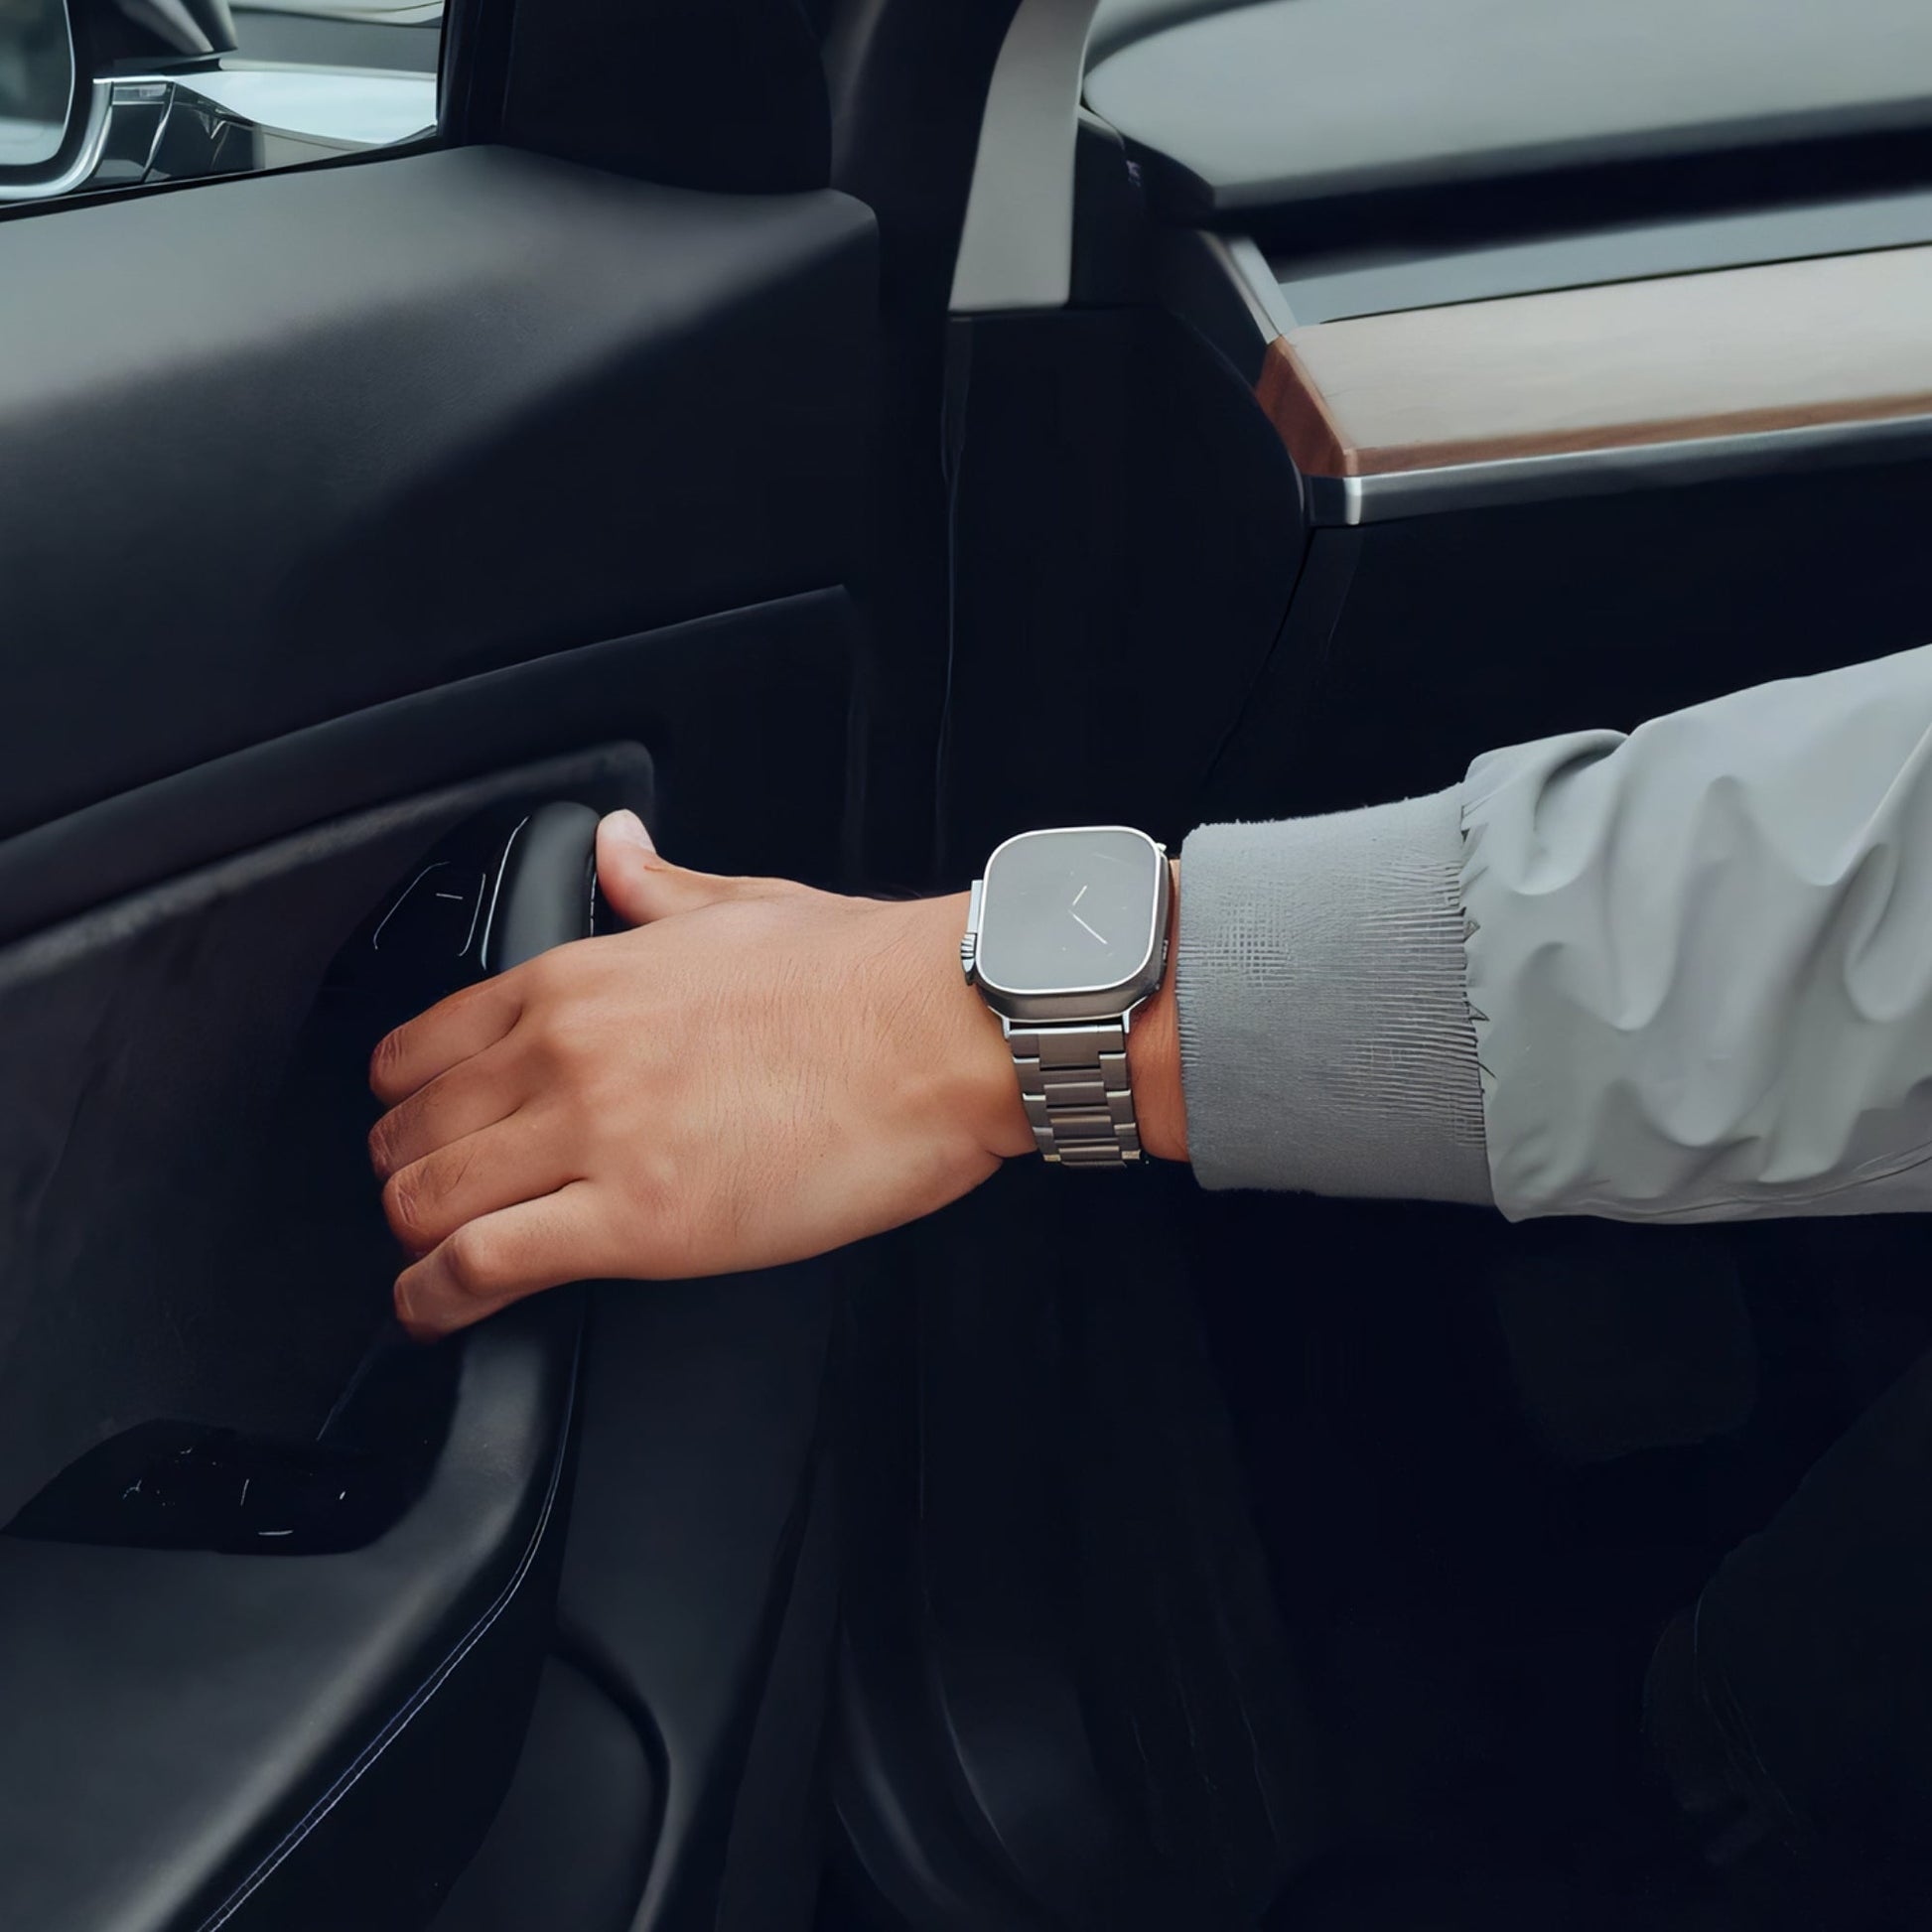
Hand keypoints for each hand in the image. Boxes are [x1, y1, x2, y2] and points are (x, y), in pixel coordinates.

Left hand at [368, 813, 1186, 1338]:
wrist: (941, 1028)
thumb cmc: (863, 977)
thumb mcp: (742, 905)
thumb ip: (655, 886)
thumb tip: (615, 847)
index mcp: (583, 979)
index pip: (422, 1044)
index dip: (403, 1101)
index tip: (417, 1129)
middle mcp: (565, 1051)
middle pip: (409, 1130)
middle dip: (404, 1176)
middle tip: (430, 1207)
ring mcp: (592, 1135)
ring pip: (422, 1200)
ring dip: (413, 1242)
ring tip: (427, 1270)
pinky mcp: (632, 1219)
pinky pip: (479, 1265)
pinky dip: (435, 1300)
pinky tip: (436, 1312)